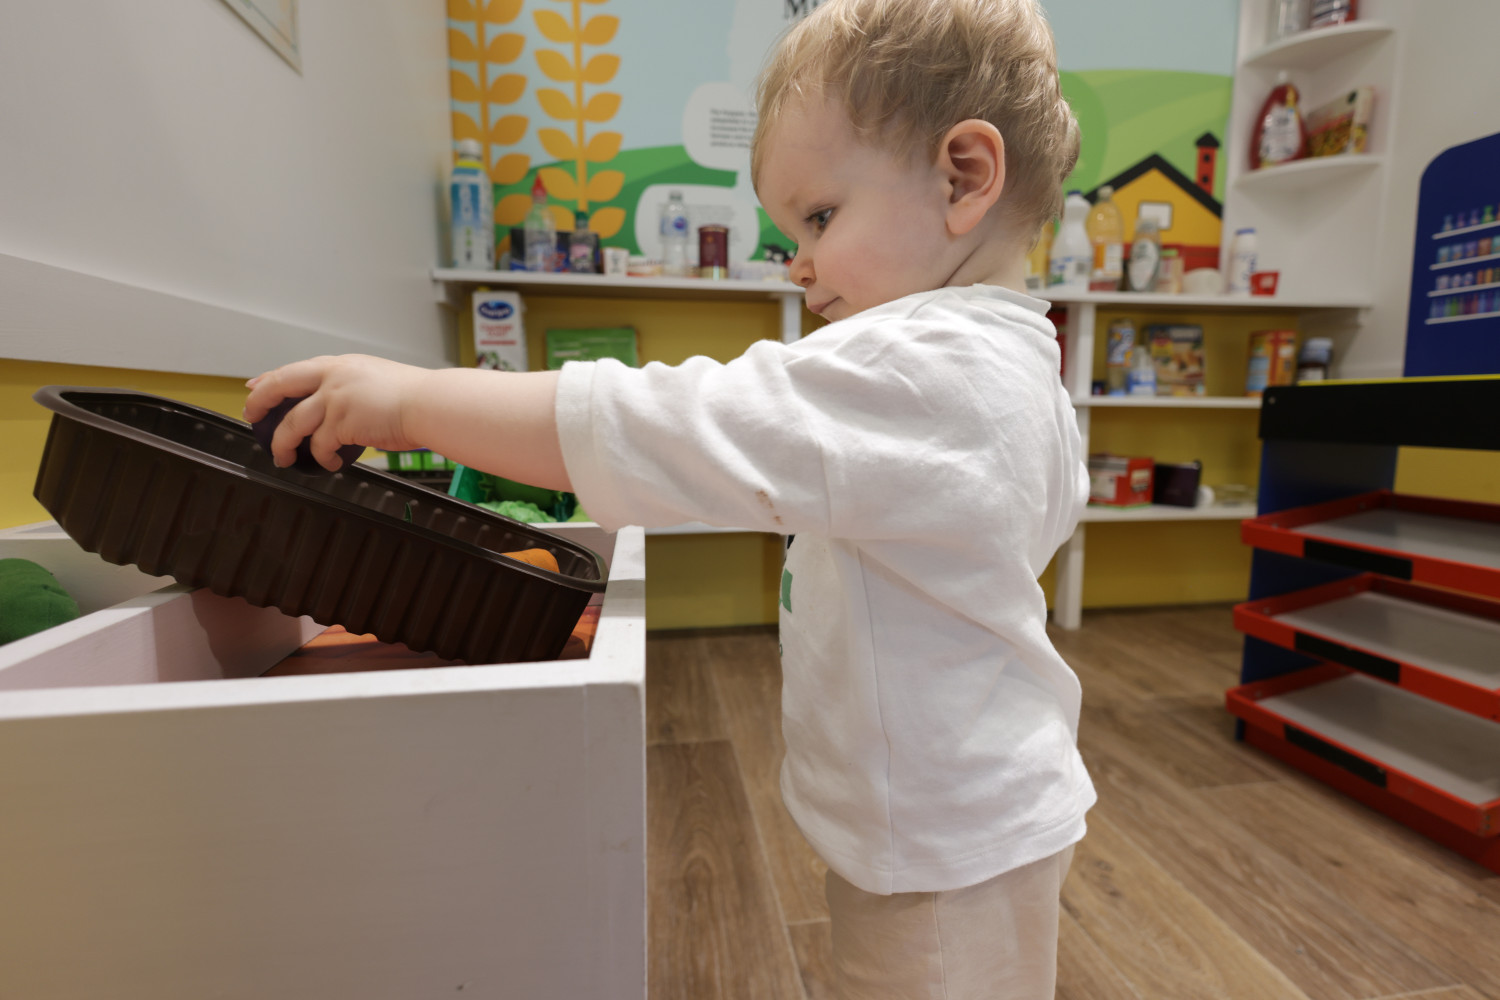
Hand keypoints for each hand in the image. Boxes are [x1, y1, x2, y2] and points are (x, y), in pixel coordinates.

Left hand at [243, 355, 430, 470]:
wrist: (430, 404)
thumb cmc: (414, 397)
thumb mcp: (375, 380)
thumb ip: (350, 389)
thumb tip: (337, 409)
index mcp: (340, 365)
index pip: (295, 370)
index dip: (270, 379)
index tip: (255, 387)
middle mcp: (333, 377)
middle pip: (280, 386)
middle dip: (259, 403)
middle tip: (252, 418)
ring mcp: (335, 399)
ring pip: (292, 424)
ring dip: (283, 445)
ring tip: (284, 458)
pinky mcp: (341, 422)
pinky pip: (320, 446)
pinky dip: (322, 458)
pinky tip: (331, 463)